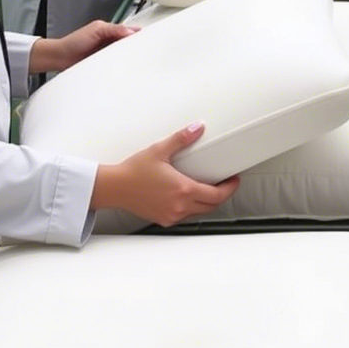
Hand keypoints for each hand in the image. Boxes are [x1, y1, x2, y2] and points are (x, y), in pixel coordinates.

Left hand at [30, 21, 135, 74]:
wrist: (60, 57)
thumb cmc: (74, 42)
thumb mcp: (96, 30)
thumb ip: (114, 29)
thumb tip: (131, 31)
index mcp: (111, 30)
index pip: (130, 30)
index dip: (139, 34)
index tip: (148, 38)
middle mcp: (111, 42)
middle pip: (129, 44)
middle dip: (136, 47)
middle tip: (145, 51)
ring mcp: (108, 55)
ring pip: (124, 56)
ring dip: (128, 58)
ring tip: (137, 61)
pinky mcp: (105, 65)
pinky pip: (116, 66)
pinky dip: (121, 67)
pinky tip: (125, 69)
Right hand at [90, 123, 239, 226]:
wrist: (114, 187)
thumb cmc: (133, 171)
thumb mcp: (160, 150)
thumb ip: (182, 139)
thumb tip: (197, 128)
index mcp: (182, 190)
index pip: (216, 195)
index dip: (230, 189)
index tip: (234, 181)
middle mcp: (179, 206)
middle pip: (211, 206)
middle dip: (222, 195)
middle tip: (226, 184)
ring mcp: (171, 215)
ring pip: (199, 212)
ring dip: (207, 202)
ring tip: (209, 188)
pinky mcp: (163, 219)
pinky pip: (185, 216)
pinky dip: (193, 207)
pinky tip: (189, 197)